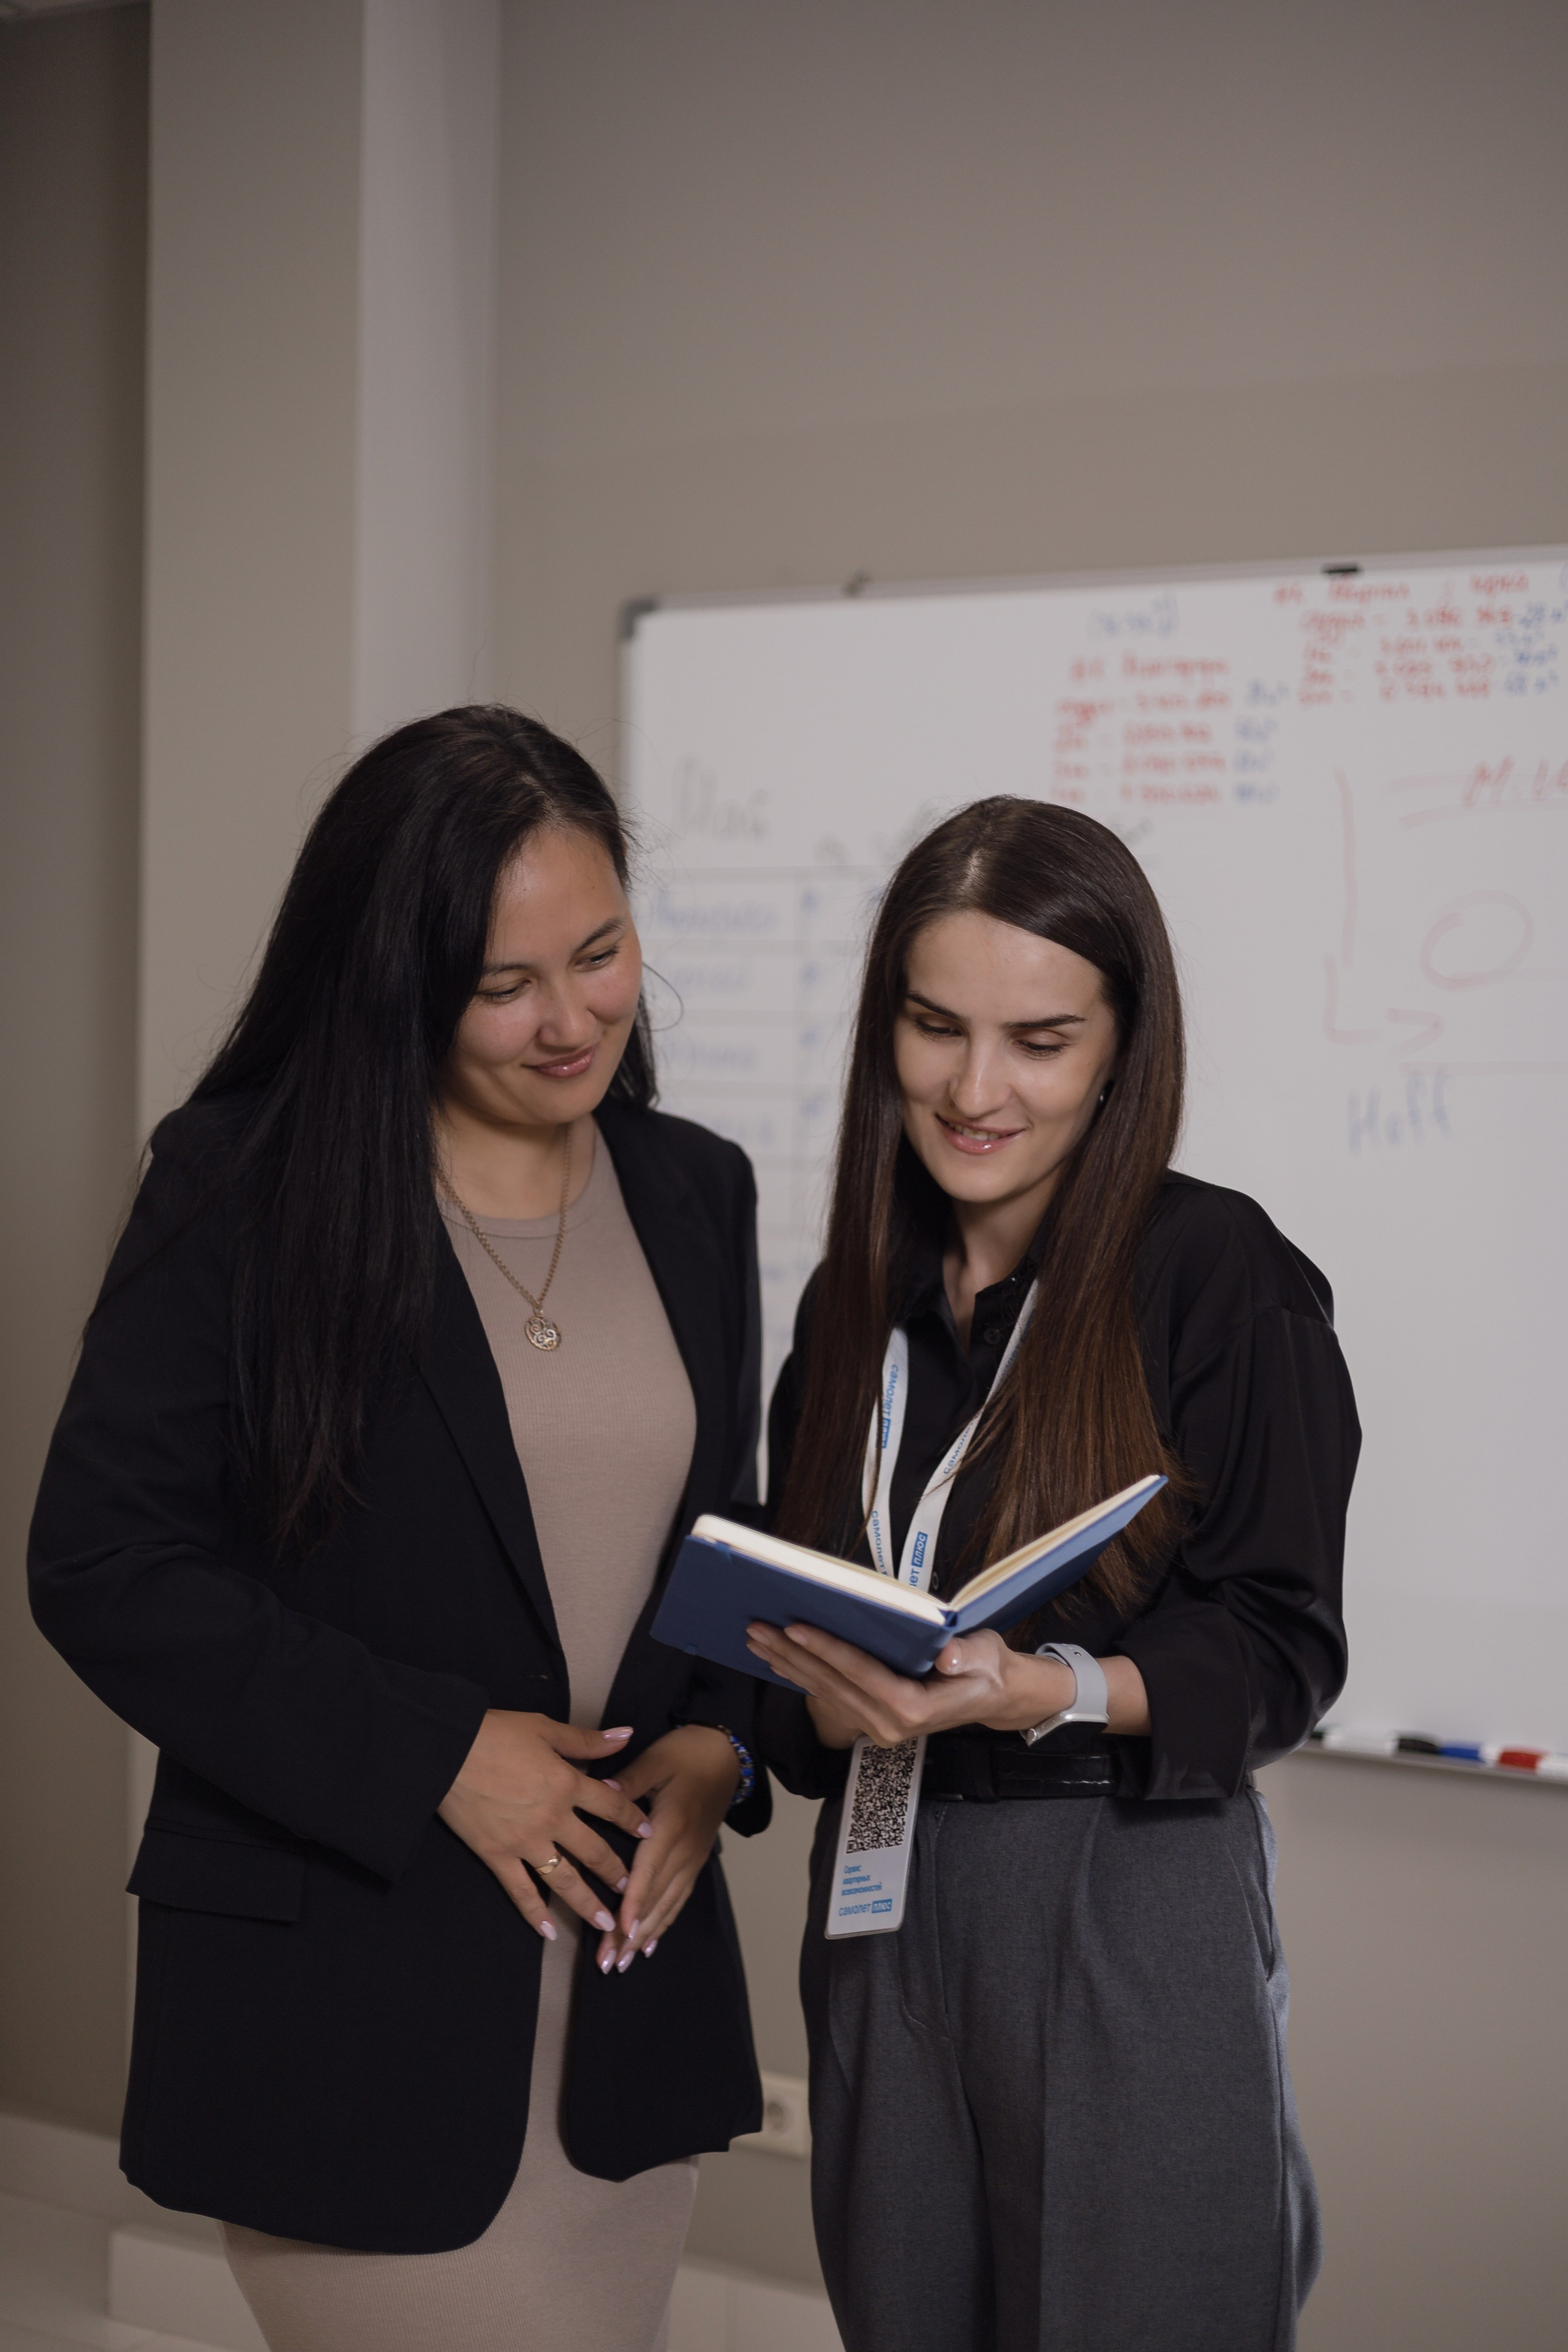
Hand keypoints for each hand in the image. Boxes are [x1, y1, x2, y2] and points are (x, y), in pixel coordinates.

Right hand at [438, 1710, 653, 1941]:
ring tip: (605, 1923)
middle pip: (593, 1851)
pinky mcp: (496, 1856)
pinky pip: (520, 1891)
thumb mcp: (545, 1728)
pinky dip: (535, 1913)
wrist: (447, 1750)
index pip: (611, 1805)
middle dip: (616, 1872)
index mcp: (567, 1784)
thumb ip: (587, 1740)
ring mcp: (524, 1842)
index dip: (632, 1819)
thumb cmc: (496, 1733)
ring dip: (586, 1903)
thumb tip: (626, 1735)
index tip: (648, 1833)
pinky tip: (549, 1932)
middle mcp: (552, 1819)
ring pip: (564, 1880)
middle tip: (633, 1890)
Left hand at [595, 1725, 739, 1974]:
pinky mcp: (696, 1858)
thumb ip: (629, 1782)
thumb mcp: (655, 1759)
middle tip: (609, 1962)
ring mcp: (693, 1857)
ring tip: (624, 1962)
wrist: (725, 1753)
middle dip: (632, 1932)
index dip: (635, 1902)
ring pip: (668, 1904)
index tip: (620, 1930)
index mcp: (671, 1824)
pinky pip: (680, 1897)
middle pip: (656, 1897)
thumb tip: (602, 1793)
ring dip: (646, 1935)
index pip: (649, 1870)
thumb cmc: (686, 1753)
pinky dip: (665, 1922)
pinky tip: (650, 1943)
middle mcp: (684, 1848)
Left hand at [746, 1621, 1073, 1745]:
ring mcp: (879, 1728)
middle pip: (832, 1684)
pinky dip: (803, 1677)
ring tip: (757, 1640)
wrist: (994, 1697)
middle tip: (757, 1628)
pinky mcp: (872, 1722)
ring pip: (824, 1693)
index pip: (860, 1673)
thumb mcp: (987, 1657)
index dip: (826, 1649)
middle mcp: (890, 1724)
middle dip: (791, 1654)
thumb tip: (948, 1658)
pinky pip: (831, 1698)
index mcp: (914, 1708)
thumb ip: (967, 1657)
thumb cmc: (988, 1670)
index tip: (794, 1627)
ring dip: (788, 1665)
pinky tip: (781, 1660)